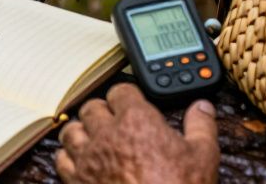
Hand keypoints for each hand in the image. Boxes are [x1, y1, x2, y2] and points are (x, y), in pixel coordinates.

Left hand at [56, 84, 219, 183]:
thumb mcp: (203, 157)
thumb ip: (201, 126)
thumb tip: (202, 108)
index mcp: (136, 121)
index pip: (121, 91)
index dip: (127, 95)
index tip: (132, 101)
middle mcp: (107, 135)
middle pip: (92, 108)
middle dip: (102, 111)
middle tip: (112, 119)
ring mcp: (89, 158)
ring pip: (71, 130)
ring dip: (81, 130)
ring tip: (92, 136)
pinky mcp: (78, 181)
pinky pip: (62, 159)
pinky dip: (68, 156)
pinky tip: (79, 160)